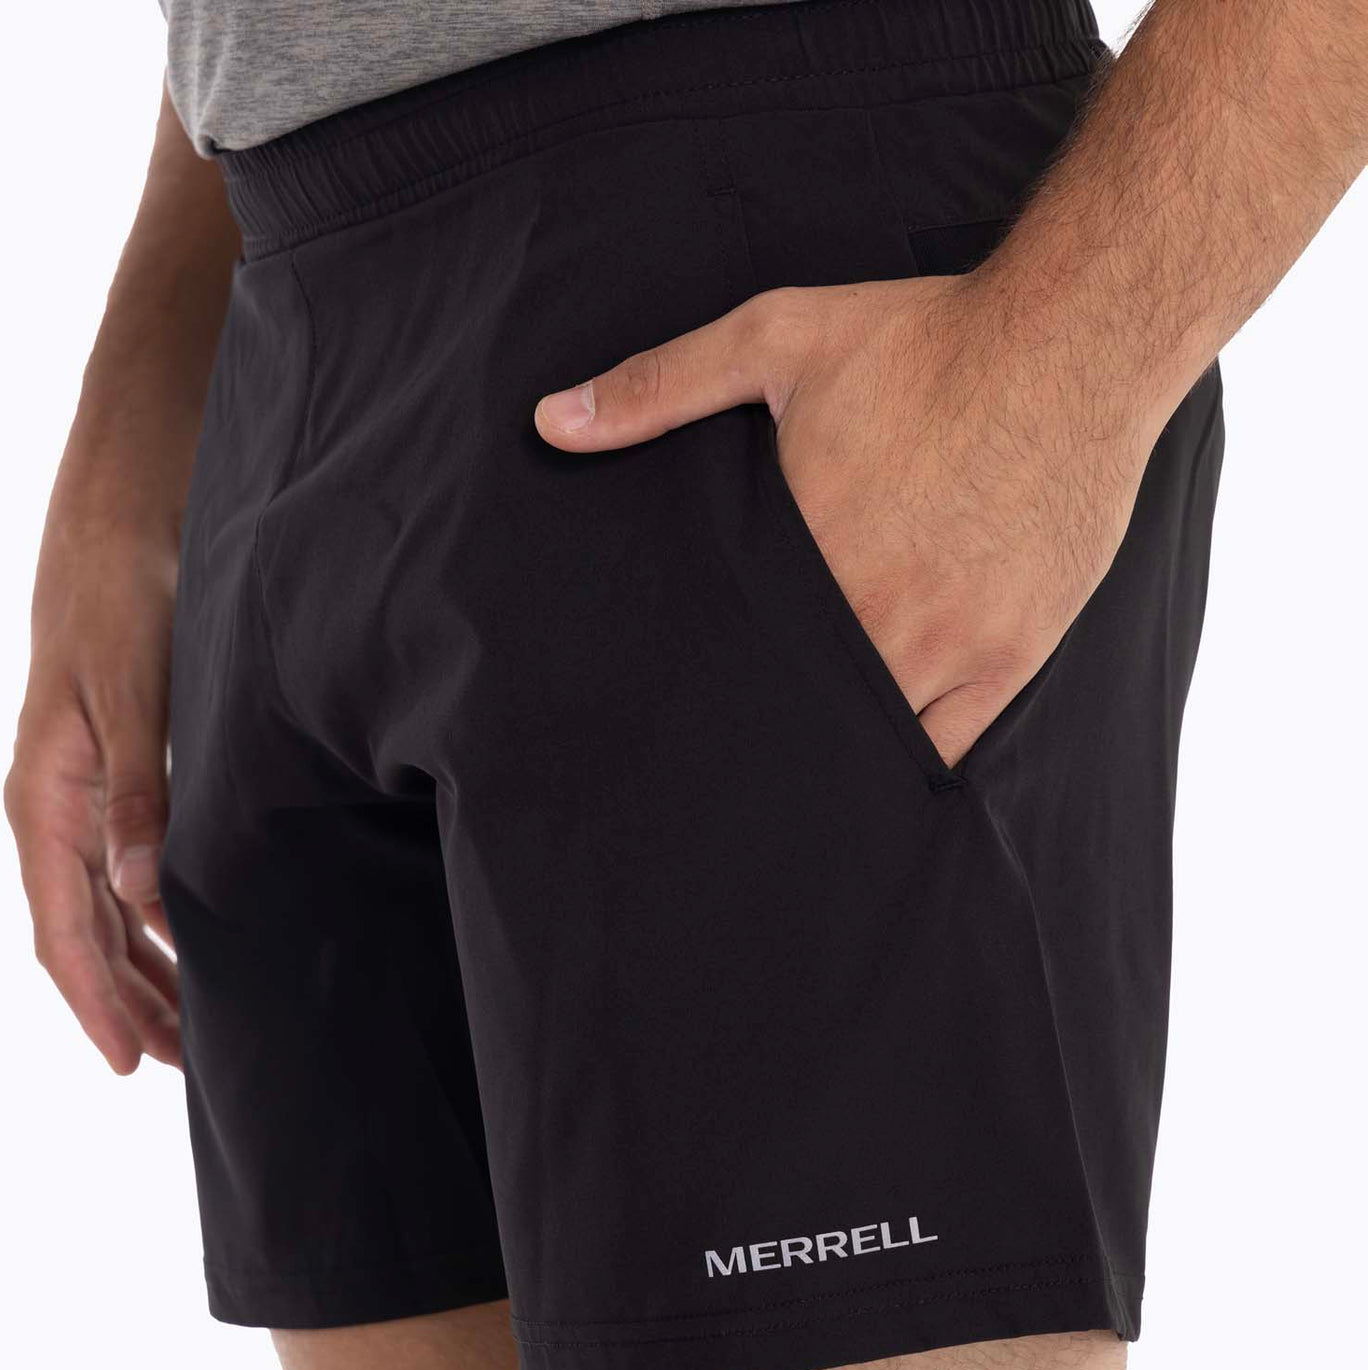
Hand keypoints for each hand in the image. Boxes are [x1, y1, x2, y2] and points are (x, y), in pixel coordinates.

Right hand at [4, 506, 180, 1072]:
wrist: (121, 519)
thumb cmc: (121, 595)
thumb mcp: (134, 693)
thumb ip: (137, 791)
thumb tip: (140, 893)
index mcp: (45, 797)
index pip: (62, 927)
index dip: (98, 1000)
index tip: (134, 1064)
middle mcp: (54, 804)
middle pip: (83, 931)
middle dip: (128, 1001)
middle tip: (184, 1066)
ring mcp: (79, 787)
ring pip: (103, 904)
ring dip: (142, 964)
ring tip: (188, 1022)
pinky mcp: (113, 766)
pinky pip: (123, 863)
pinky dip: (153, 909)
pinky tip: (186, 933)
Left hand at [535, 274, 1157, 766]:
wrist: (1071, 340)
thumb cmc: (924, 337)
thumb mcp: (776, 337)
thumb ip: (659, 385)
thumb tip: (550, 422)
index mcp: (808, 550)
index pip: (731, 653)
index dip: (703, 686)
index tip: (676, 703)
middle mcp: (875, 613)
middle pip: (794, 704)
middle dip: (758, 725)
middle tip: (718, 759)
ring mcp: (949, 643)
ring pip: (864, 736)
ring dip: (825, 749)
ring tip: (783, 780)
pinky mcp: (1011, 653)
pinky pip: (947, 745)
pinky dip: (905, 764)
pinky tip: (869, 776)